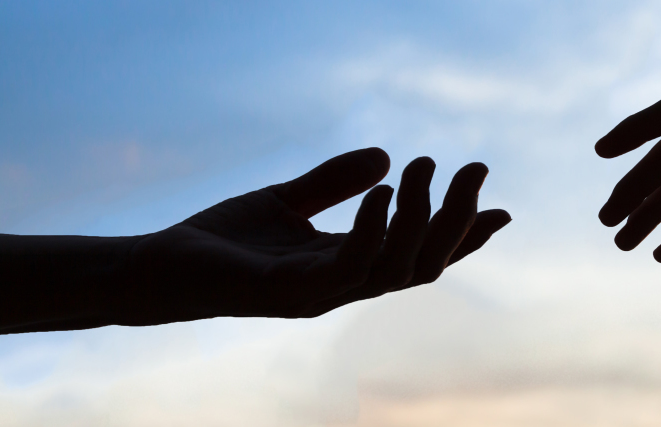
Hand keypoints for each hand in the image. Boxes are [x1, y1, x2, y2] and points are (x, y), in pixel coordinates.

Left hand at [121, 148, 510, 324]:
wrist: (157, 269)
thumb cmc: (220, 242)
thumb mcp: (285, 200)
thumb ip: (333, 181)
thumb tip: (387, 157)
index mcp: (348, 267)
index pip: (420, 258)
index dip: (463, 239)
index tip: (503, 210)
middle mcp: (344, 287)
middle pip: (424, 265)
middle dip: (458, 221)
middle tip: (475, 167)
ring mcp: (321, 294)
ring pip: (397, 268)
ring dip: (420, 217)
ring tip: (424, 165)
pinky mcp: (291, 292)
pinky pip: (349, 264)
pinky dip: (374, 228)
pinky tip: (384, 190)